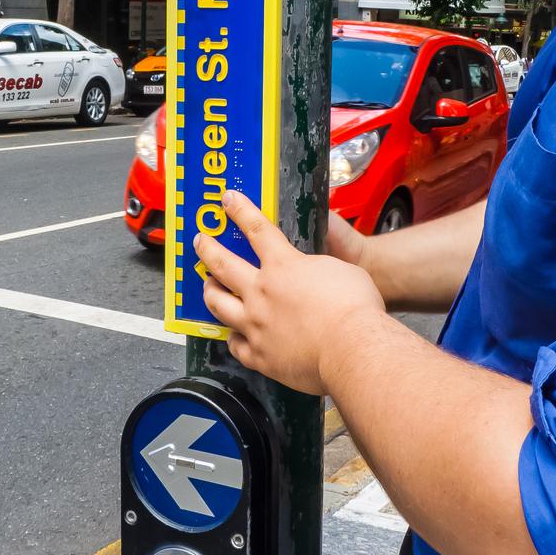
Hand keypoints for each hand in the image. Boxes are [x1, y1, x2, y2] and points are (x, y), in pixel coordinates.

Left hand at [193, 191, 385, 394]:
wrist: (353, 348)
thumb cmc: (355, 308)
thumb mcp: (341, 270)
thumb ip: (317, 268)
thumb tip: (312, 273)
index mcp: (283, 266)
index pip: (256, 229)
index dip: (240, 210)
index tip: (228, 199)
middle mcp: (262, 293)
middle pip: (223, 265)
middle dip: (208, 249)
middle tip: (200, 241)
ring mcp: (256, 325)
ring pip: (218, 304)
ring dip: (210, 291)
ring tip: (208, 286)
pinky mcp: (259, 355)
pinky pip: (235, 345)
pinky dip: (233, 338)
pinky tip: (233, 335)